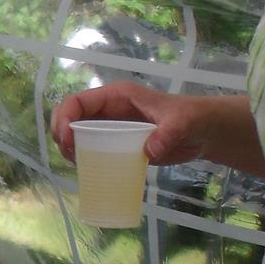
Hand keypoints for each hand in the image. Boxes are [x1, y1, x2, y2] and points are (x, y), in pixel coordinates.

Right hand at [51, 82, 205, 166]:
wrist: (204, 132)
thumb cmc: (192, 118)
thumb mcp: (182, 122)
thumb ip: (167, 134)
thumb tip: (147, 151)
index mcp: (117, 96)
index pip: (78, 101)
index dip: (66, 118)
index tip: (69, 140)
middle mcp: (108, 109)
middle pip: (70, 115)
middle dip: (60, 132)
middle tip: (68, 153)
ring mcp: (111, 126)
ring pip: (76, 132)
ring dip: (68, 146)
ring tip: (74, 162)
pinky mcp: (116, 142)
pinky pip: (90, 146)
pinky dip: (81, 156)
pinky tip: (85, 167)